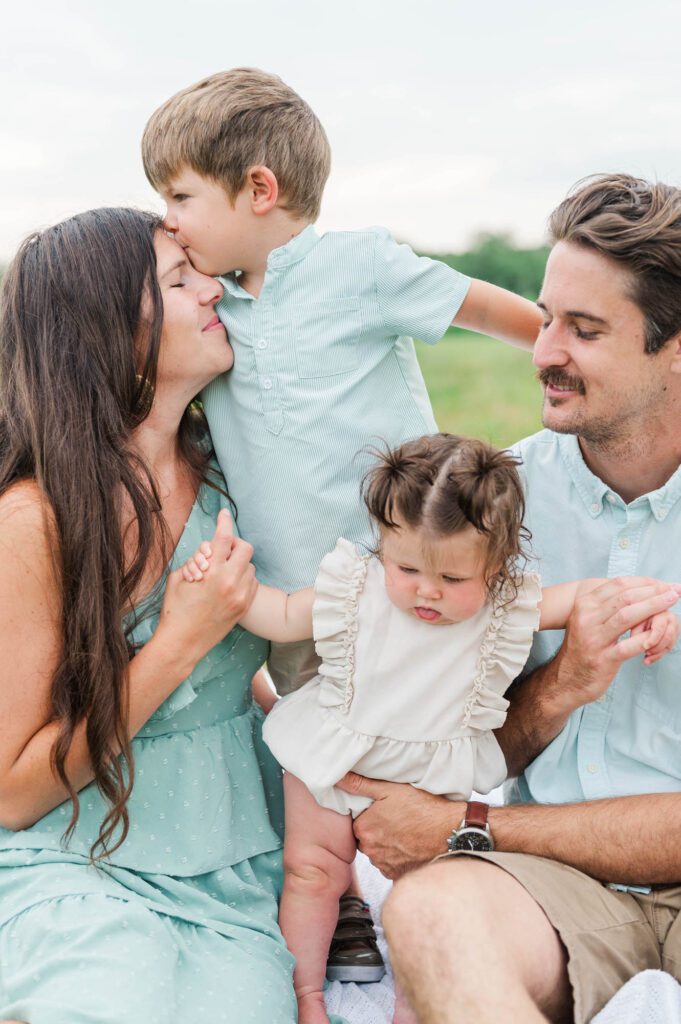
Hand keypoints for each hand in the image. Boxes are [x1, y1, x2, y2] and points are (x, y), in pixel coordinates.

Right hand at [155, 509, 256, 671]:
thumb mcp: (178, 578)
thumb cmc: (175, 610)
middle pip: (245, 548)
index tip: (223, 513)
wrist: (183, 643)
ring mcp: (241, 596)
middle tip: (222, 551)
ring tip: (222, 573)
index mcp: (212, 573)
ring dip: (238, 564)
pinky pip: (252, 583)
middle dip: (234, 545)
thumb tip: (208, 551)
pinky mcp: (244, 607)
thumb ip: (195, 560)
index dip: (224, 521)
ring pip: (250, 567)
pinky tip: (228, 586)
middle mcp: (230, 583)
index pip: (223, 538)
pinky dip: (243, 579)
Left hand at [336, 772, 460, 878]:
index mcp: (364, 829)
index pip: (359, 823)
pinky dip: (399, 857)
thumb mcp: (390, 789)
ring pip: (380, 853)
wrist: (451, 833)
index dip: (371, 816)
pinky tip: (411, 845)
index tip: (385, 811)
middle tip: (398, 820)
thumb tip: (338, 778)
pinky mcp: (398, 876)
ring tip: (407, 832)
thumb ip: (360, 785)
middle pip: (368, 839)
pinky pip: (392, 866)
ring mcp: (385, 866)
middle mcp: (371, 851)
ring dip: (388, 845)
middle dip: (378, 831)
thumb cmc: (422, 808)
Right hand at [555, 577, 680, 706]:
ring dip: (654, 607)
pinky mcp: (603, 659)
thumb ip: (607, 606)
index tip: (662, 583)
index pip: (618, 585)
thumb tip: (638, 590)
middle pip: (625, 597)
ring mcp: (594, 638)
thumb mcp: (587, 620)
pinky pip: (629, 645)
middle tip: (673, 590)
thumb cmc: (584, 647)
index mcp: (584, 605)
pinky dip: (647, 637)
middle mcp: (586, 618)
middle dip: (653, 592)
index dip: (644, 582)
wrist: (566, 678)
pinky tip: (659, 633)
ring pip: (628, 616)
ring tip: (671, 602)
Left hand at [631, 610, 680, 665]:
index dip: (653, 639)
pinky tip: (648, 659)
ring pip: (669, 644)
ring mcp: (675, 628)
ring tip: (646, 658)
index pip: (660, 627)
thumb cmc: (638, 618)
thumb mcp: (635, 622)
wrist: (645, 616)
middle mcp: (671, 619)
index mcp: (660, 612)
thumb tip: (641, 644)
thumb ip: (637, 631)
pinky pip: (668, 648)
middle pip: (668, 637)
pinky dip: (658, 655)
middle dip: (656, 647)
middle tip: (645, 652)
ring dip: (657, 653)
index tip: (645, 646)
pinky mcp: (674, 636)